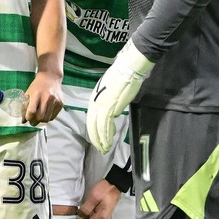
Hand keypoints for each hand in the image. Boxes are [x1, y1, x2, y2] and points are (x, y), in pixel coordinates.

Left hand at [23, 70, 63, 124]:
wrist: (50, 77)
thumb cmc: (37, 86)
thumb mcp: (28, 93)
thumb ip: (25, 107)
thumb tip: (23, 121)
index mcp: (36, 94)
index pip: (32, 111)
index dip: (28, 118)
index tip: (27, 118)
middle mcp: (47, 98)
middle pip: (40, 117)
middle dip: (35, 122)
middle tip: (32, 121)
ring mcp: (55, 101)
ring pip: (47, 119)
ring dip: (41, 121)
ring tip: (39, 117)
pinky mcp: (61, 103)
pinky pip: (53, 116)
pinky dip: (48, 117)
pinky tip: (45, 113)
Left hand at [75, 178, 120, 218]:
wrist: (114, 186)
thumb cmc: (104, 190)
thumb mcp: (93, 197)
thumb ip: (86, 208)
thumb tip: (79, 216)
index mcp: (101, 218)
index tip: (75, 216)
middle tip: (78, 214)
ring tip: (83, 211)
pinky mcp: (103, 217)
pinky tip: (87, 211)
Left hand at [87, 39, 153, 153]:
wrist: (127, 69)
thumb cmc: (121, 77)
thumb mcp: (110, 90)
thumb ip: (109, 102)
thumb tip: (113, 113)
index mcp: (94, 98)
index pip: (91, 118)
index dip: (94, 130)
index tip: (97, 139)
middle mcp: (95, 103)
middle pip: (92, 125)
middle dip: (96, 139)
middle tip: (100, 148)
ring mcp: (101, 106)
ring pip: (98, 128)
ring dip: (101, 140)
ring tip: (104, 149)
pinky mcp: (109, 108)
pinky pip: (105, 126)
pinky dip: (106, 136)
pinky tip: (108, 143)